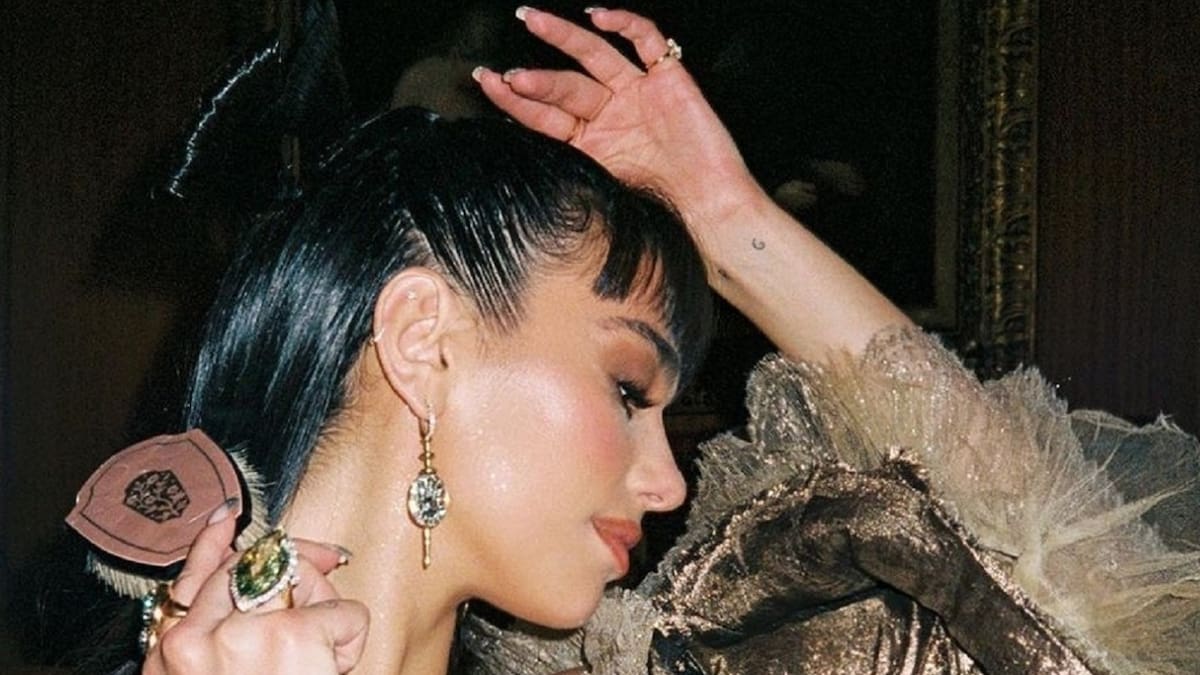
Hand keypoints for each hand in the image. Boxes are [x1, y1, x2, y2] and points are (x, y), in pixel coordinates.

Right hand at [142, 503, 368, 673]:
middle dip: (296, 563)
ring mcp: (245, 633)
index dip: (214, 547)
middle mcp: (196, 639)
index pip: (189, 580)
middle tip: (329, 559)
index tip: (225, 523)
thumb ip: (210, 637)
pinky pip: (343, 612)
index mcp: (171, 654)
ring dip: (325, 614)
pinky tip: (339, 668)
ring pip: (301, 584)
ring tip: (323, 659)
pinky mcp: (294, 633)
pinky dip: (353, 638)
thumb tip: (246, 583)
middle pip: (250, 569)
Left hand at [476, 7, 765, 251]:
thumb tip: (516, 166)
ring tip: (533, 21)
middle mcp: (609, 115)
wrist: (709, 212)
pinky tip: (597, 16)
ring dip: (563, 37)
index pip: (542, 117)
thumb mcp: (601, 195)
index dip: (513, 100)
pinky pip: (646, 41)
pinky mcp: (668, 80)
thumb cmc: (661, 214)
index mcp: (588, 145)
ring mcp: (637, 94)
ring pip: (594, 55)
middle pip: (562, 86)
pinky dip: (624, 23)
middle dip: (532, 78)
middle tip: (504, 73)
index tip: (486, 83)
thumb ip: (567, 172)